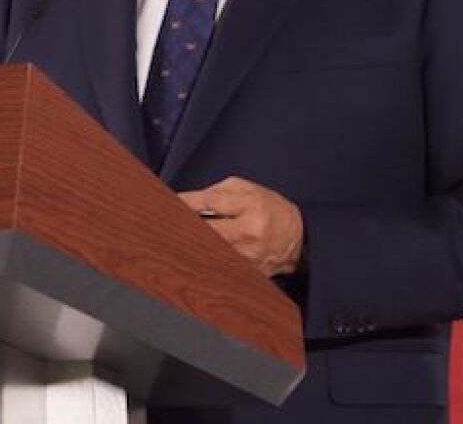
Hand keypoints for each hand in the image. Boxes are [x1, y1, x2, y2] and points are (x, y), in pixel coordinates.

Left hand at [180, 176, 303, 276]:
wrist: (299, 239)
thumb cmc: (270, 209)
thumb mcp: (248, 189)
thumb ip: (218, 192)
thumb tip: (188, 201)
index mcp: (250, 207)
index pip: (210, 203)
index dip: (185, 203)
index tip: (168, 203)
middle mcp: (249, 233)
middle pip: (206, 231)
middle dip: (183, 227)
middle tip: (163, 225)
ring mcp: (248, 257)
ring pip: (209, 252)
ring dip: (190, 246)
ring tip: (170, 242)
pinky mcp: (249, 273)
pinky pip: (220, 267)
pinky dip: (204, 261)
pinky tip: (189, 258)